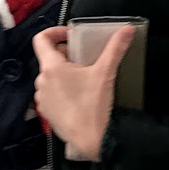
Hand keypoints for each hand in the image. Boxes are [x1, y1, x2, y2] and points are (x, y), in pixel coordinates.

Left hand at [32, 25, 135, 162]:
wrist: (92, 140)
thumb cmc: (94, 105)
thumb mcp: (106, 72)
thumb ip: (115, 48)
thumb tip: (127, 29)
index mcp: (51, 68)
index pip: (41, 39)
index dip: (54, 32)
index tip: (70, 36)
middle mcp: (41, 81)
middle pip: (48, 58)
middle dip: (65, 54)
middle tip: (83, 57)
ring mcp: (42, 99)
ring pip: (49, 77)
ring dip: (63, 73)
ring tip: (82, 77)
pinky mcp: (47, 113)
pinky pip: (51, 94)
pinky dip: (61, 90)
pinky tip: (78, 96)